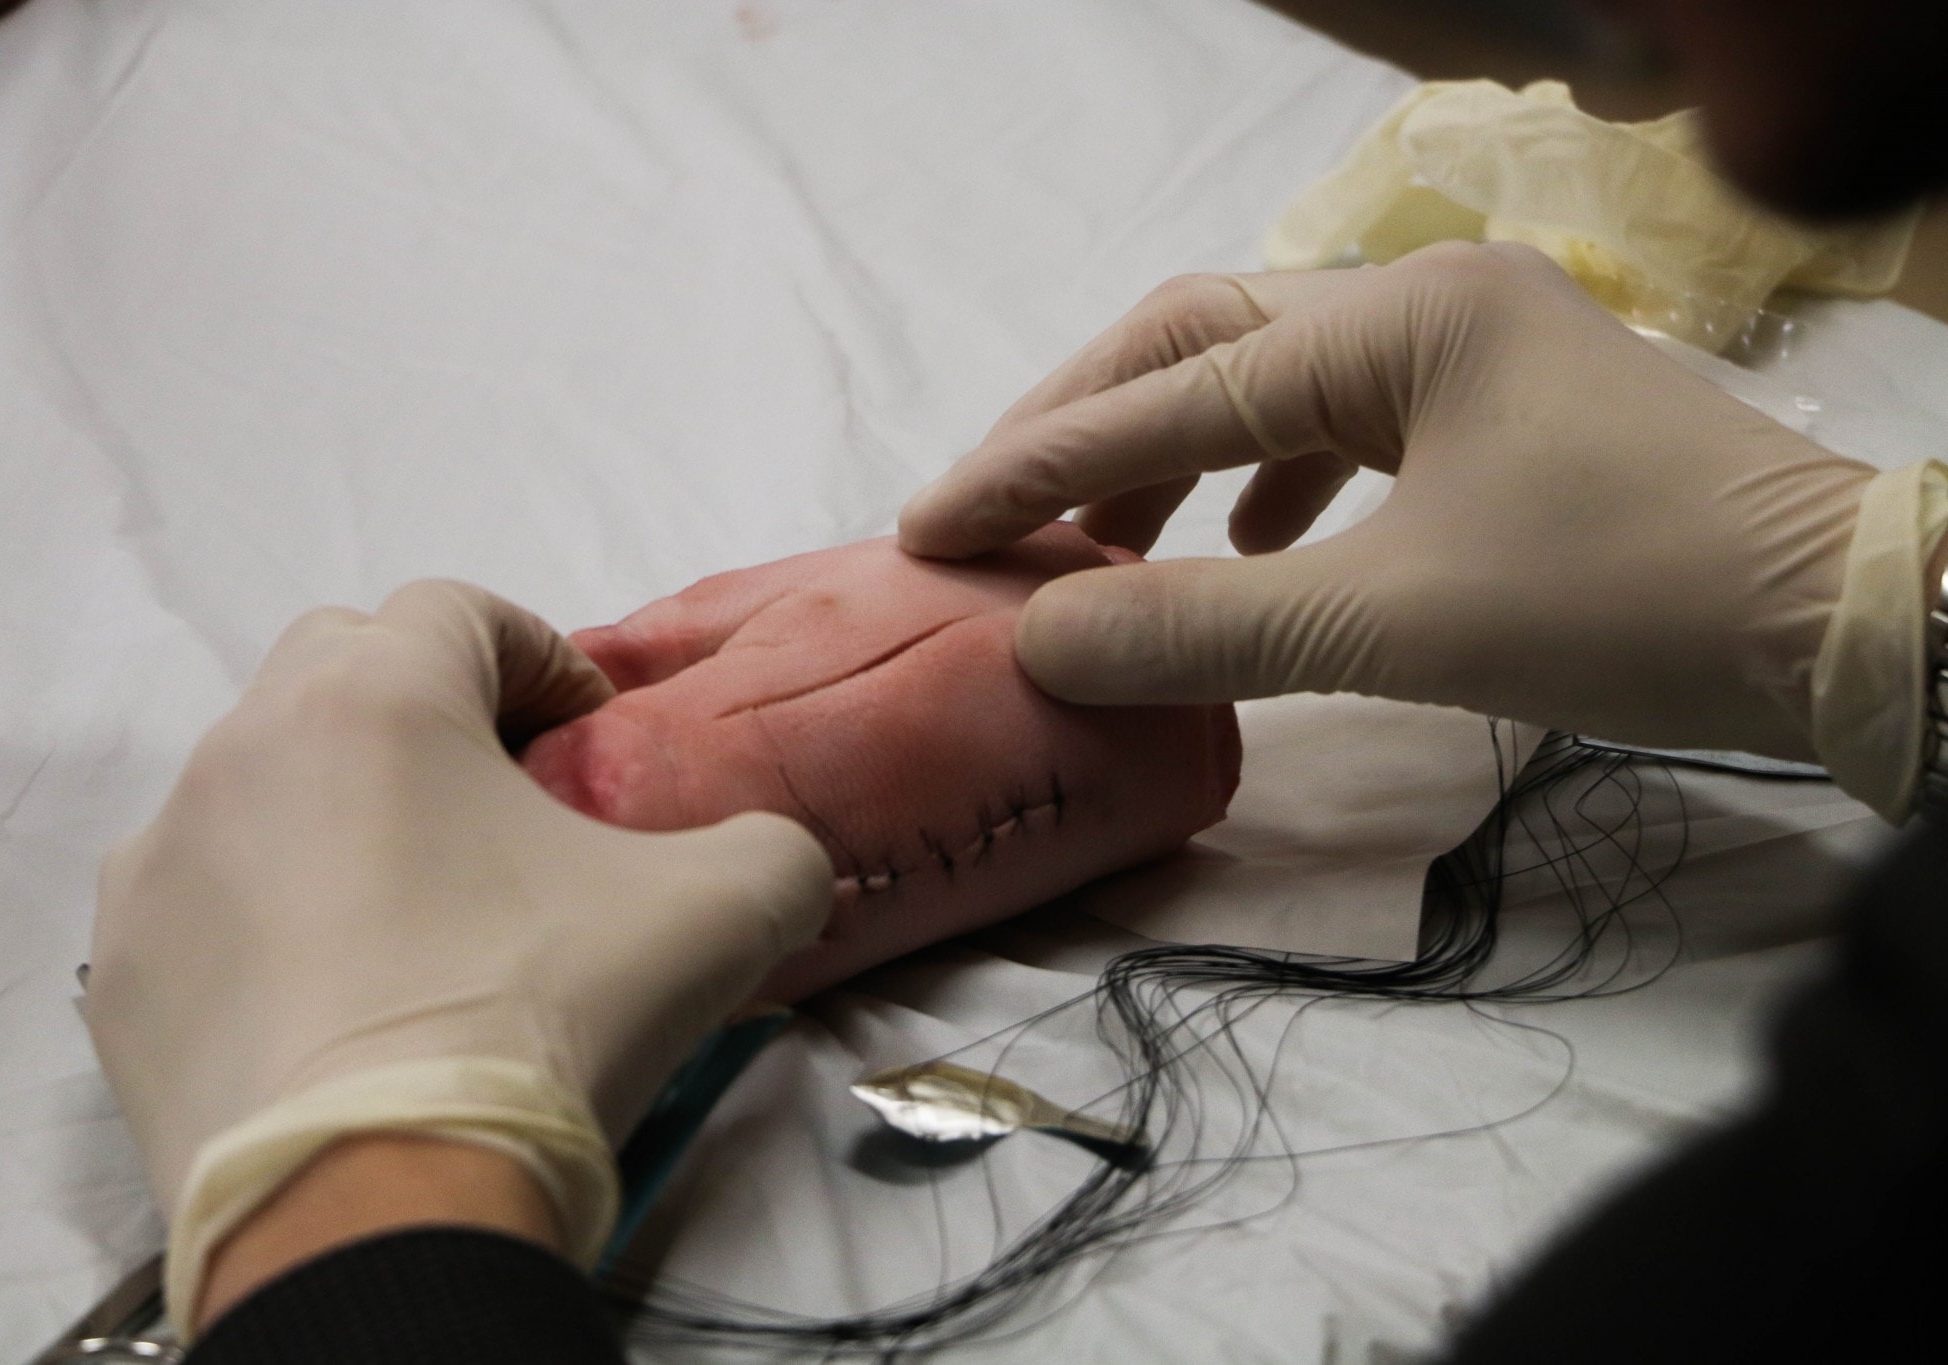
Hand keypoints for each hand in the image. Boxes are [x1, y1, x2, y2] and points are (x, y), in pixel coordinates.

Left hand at [84, 580, 832, 1329]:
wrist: (379, 1206)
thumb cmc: (543, 1016)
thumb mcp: (722, 912)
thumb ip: (771, 849)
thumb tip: (770, 858)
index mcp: (375, 697)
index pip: (459, 609)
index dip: (541, 657)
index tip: (587, 739)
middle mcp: (244, 750)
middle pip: (340, 666)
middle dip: (427, 708)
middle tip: (502, 803)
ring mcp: (163, 862)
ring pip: (260, 782)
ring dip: (340, 810)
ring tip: (419, 911)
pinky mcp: (126, 973)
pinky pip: (203, 901)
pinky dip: (266, 916)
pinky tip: (336, 994)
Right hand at [901, 243, 1893, 779]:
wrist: (1853, 624)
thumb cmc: (1629, 603)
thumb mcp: (1397, 622)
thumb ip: (1205, 628)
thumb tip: (1042, 641)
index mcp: (1396, 320)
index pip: (1169, 390)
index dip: (1039, 467)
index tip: (930, 528)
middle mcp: (1423, 303)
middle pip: (1200, 343)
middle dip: (1087, 430)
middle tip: (995, 516)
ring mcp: (1468, 352)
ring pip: (1268, 384)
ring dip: (1171, 459)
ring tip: (1101, 547)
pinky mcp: (1500, 414)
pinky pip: (1341, 432)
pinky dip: (1268, 489)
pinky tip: (1249, 555)